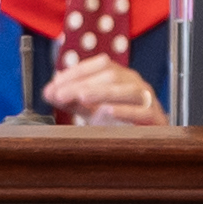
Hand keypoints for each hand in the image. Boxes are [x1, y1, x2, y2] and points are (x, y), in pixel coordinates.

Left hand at [42, 55, 168, 128]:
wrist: (145, 139)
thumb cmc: (118, 120)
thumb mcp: (90, 108)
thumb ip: (70, 99)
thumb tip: (48, 92)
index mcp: (120, 76)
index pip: (100, 64)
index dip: (76, 72)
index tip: (54, 84)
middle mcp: (134, 83)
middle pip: (111, 76)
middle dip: (82, 84)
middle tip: (59, 94)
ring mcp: (146, 99)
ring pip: (127, 90)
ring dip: (102, 92)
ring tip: (82, 96)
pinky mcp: (154, 118)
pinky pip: (142, 112)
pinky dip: (125, 111)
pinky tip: (107, 111)